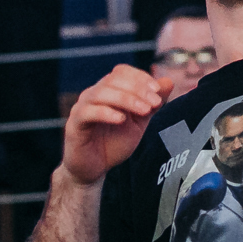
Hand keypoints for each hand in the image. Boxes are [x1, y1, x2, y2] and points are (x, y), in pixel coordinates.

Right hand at [63, 65, 172, 185]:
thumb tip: (168, 81)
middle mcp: (93, 94)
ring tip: (144, 111)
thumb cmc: (113, 143)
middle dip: (138, 89)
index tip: (158, 90)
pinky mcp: (74, 124)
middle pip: (113, 80)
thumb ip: (152, 103)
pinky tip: (121, 119)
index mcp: (108, 91)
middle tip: (155, 102)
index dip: (140, 77)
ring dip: (126, 99)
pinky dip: (105, 113)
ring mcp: (82, 108)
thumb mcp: (139, 123)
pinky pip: (87, 112)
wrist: (94, 169)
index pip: (122, 71)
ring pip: (101, 93)